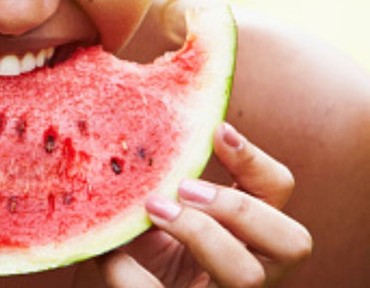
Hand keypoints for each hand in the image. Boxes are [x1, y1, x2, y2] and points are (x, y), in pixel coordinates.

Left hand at [81, 122, 311, 287]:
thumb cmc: (142, 257)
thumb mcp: (145, 218)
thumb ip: (147, 188)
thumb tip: (126, 150)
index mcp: (247, 233)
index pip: (278, 192)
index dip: (255, 161)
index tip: (219, 130)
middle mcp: (252, 268)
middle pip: (291, 240)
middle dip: (238, 208)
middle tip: (184, 187)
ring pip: (250, 276)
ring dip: (201, 236)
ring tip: (156, 213)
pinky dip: (135, 276)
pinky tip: (114, 257)